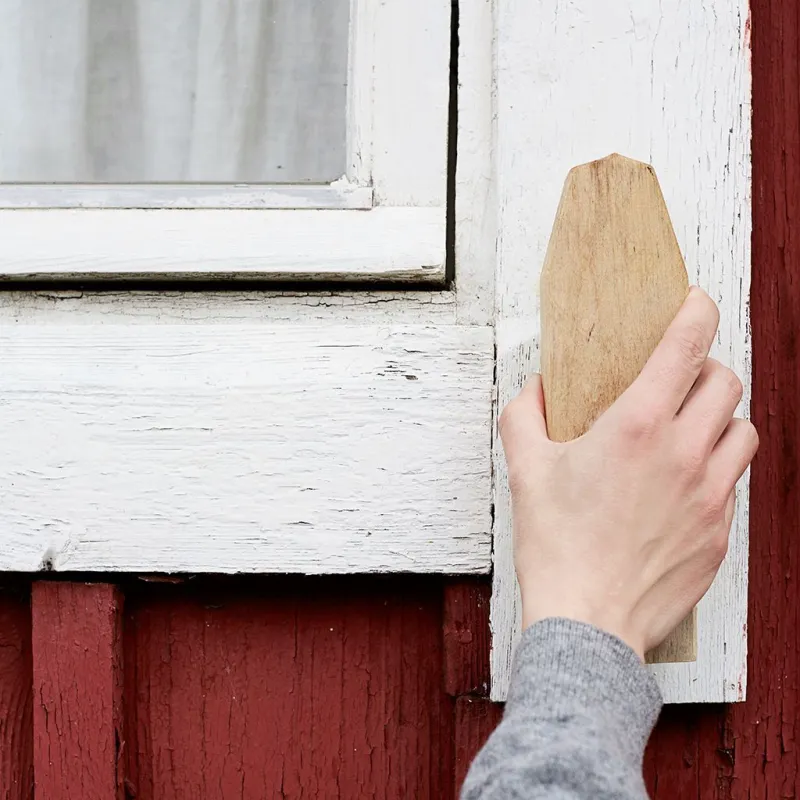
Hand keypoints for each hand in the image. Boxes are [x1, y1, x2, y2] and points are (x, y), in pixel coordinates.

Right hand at [499, 287, 757, 658]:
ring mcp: (710, 494)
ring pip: (744, 430)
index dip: (696, 311)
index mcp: (636, 427)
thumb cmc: (556, 546)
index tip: (695, 302)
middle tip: (680, 380)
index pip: (685, 346)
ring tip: (690, 431)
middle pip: (727, 381)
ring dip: (720, 419)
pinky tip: (683, 485)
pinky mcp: (720, 532)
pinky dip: (716, 468)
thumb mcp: (525, 469)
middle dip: (706, 368)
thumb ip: (525, 415)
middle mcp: (683, 453)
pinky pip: (734, 481)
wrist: (588, 619)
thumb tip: (536, 390)